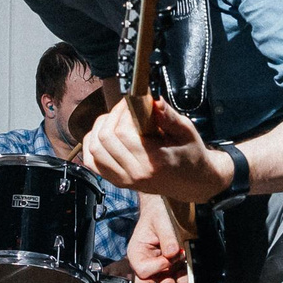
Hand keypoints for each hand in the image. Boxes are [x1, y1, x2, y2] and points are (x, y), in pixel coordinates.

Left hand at [82, 95, 232, 202]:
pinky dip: (92, 144)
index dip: (123, 112)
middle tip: (124, 108)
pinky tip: (103, 134)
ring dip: (100, 128)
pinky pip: (92, 162)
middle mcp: (136, 173)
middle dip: (112, 116)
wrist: (190, 182)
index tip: (131, 103)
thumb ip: (169, 116)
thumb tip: (153, 100)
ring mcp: (124, 180)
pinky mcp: (117, 182)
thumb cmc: (190, 154)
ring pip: (95, 149)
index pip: (123, 132)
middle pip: (106, 139)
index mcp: (154, 161)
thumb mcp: (187, 132)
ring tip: (114, 120)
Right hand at [123, 201, 190, 282]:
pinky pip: (178, 278)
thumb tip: (173, 253)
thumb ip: (167, 237)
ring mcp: (160, 266)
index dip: (157, 266)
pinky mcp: (173, 266)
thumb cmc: (157, 212)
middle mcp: (147, 262)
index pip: (143, 269)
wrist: (165, 208)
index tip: (169, 257)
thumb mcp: (161, 221)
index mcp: (137, 252)